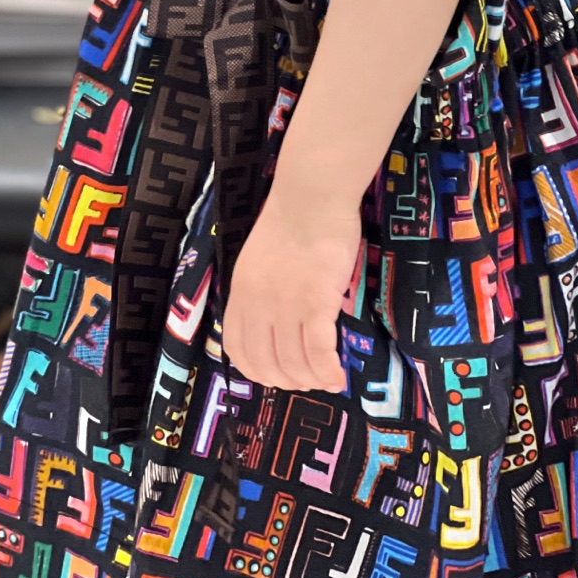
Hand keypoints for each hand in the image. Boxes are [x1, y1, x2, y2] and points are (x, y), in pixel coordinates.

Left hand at [221, 184, 359, 391]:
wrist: (312, 195)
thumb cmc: (293, 220)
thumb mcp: (258, 259)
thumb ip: (260, 291)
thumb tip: (273, 322)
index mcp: (241, 293)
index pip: (239, 349)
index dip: (258, 371)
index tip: (277, 375)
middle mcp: (258, 305)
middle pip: (266, 364)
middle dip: (288, 381)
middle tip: (308, 380)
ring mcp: (285, 306)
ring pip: (294, 363)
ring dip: (311, 379)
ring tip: (327, 378)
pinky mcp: (315, 303)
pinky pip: (318, 352)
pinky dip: (328, 370)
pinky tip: (338, 375)